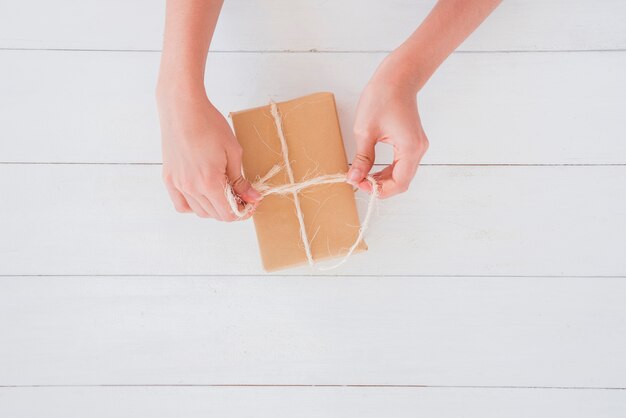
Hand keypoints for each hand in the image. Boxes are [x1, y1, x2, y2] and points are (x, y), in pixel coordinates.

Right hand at [157, 88, 260, 220]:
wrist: (182, 108)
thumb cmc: (209, 124)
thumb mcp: (233, 152)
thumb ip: (241, 180)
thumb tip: (253, 198)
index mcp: (210, 182)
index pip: (228, 213)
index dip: (242, 212)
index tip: (249, 202)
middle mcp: (192, 187)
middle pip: (215, 214)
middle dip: (231, 209)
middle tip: (240, 196)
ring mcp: (178, 184)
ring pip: (199, 212)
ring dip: (214, 208)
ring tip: (222, 193)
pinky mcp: (169, 178)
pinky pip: (181, 205)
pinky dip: (193, 206)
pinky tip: (202, 195)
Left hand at [348, 55, 428, 197]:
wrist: (397, 77)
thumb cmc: (382, 97)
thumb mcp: (365, 131)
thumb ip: (362, 159)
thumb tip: (354, 179)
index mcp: (410, 148)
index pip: (399, 184)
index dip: (379, 190)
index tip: (359, 184)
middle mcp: (418, 150)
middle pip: (402, 182)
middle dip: (380, 186)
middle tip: (358, 181)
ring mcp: (417, 146)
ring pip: (402, 175)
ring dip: (383, 179)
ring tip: (363, 175)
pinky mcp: (413, 142)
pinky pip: (402, 164)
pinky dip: (388, 170)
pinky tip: (372, 169)